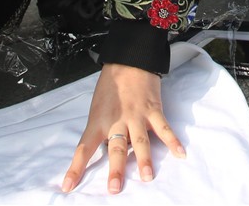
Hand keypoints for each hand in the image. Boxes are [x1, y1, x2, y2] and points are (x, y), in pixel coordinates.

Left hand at [61, 63, 182, 194]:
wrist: (128, 60)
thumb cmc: (110, 86)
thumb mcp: (98, 108)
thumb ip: (103, 130)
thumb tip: (110, 151)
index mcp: (98, 122)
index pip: (84, 149)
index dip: (76, 168)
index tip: (68, 186)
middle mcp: (117, 122)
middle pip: (116, 149)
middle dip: (116, 169)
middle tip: (115, 188)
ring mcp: (137, 116)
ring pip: (140, 142)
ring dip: (144, 160)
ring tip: (146, 177)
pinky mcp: (153, 110)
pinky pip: (164, 129)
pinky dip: (173, 141)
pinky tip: (180, 153)